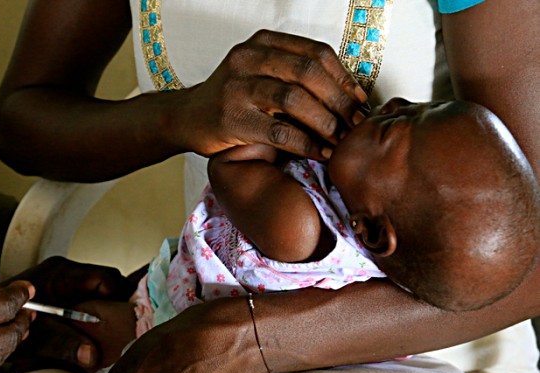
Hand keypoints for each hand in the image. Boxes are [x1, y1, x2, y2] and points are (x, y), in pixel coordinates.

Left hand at [6, 257, 137, 372]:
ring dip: (106, 310)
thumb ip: (63, 345)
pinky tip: (92, 331)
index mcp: (62, 274)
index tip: (127, 323)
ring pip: (101, 290)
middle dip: (117, 305)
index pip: (107, 279)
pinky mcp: (62, 290)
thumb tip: (92, 356)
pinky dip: (95, 312)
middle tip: (122, 330)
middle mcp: (66, 271)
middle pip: (109, 282)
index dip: (121, 300)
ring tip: (109, 333)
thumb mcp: (36, 338)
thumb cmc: (4, 325)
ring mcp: (64, 279)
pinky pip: (90, 296)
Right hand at [174, 30, 367, 160]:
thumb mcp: (261, 74)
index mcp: (263, 43)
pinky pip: (279, 131)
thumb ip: (294, 75)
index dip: (344, 77)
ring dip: (325, 123)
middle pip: (309, 73)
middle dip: (339, 101)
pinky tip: (319, 153)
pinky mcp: (232, 118)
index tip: (360, 101)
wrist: (187, 118)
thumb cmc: (232, 99)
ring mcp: (237, 87)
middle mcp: (248, 58)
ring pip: (295, 100)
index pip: (315, 53)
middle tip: (356, 124)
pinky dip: (306, 144)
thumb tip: (348, 95)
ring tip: (340, 140)